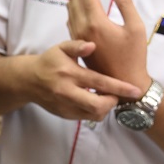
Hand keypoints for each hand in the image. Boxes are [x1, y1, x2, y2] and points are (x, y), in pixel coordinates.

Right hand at [24, 39, 141, 120]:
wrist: (28, 81)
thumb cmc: (49, 61)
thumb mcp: (60, 48)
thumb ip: (76, 45)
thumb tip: (92, 45)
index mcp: (70, 73)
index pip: (99, 82)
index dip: (119, 88)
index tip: (135, 90)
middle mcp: (68, 92)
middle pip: (97, 106)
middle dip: (113, 102)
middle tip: (117, 95)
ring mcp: (66, 106)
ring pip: (94, 115)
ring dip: (105, 108)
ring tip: (106, 97)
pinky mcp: (65, 115)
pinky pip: (86, 117)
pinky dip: (95, 111)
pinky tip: (95, 100)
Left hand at [67, 0, 149, 89]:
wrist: (122, 83)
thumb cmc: (133, 57)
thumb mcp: (135, 27)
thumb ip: (125, 2)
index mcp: (95, 22)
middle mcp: (81, 28)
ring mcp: (77, 36)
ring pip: (71, 6)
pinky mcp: (77, 43)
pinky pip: (72, 18)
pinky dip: (80, 6)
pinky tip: (94, 6)